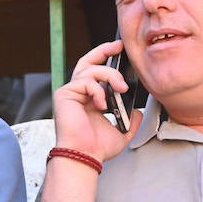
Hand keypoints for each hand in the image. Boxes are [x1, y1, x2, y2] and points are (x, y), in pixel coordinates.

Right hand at [51, 39, 140, 163]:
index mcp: (89, 99)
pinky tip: (102, 105)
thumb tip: (138, 112)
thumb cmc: (97, 147)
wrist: (85, 155)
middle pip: (87, 61)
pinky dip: (97, 91)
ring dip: (110, 75)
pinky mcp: (64, 94)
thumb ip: (130, 120)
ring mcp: (70, 92)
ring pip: (90, 69)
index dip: (107, 60)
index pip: (96, 73)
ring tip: (121, 88)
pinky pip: (85, 81)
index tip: (121, 52)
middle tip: (119, 46)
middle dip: (104, 50)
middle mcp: (78, 93)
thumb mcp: (121, 131)